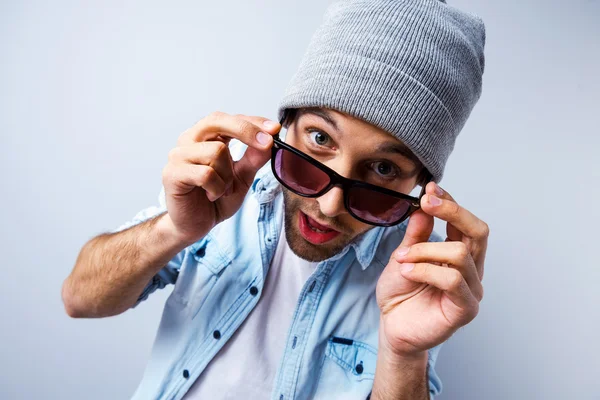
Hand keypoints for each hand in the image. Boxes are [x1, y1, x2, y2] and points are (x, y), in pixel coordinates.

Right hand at [161, 111, 279, 243]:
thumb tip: (271, 139)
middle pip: (218, 121)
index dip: (254, 122)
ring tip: (221, 189)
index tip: (275, 129)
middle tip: (266, 144)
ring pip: (216, 151)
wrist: (195, 225)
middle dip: (246, 131)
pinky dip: (217, 188)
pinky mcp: (172, 173)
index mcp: (206, 136)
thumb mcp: (243, 177)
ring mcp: (178, 155)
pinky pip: (206, 173)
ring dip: (228, 176)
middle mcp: (189, 140)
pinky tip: (211, 195)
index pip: (231, 119)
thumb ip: (254, 158)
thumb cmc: (215, 199)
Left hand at [375, 182, 488, 357]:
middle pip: (478, 231)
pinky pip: (453, 279)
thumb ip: (416, 234)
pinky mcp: (465, 308)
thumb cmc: (400, 294)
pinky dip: (426, 270)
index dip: (451, 202)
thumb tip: (424, 205)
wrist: (392, 327)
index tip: (430, 188)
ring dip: (425, 250)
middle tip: (426, 203)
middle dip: (452, 211)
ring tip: (402, 259)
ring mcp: (472, 290)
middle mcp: (471, 270)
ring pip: (460, 253)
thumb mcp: (403, 255)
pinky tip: (408, 272)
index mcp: (460, 255)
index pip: (466, 222)